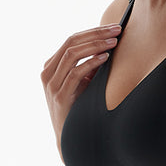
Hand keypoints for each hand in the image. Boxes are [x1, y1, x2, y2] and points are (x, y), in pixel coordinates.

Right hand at [41, 24, 120, 151]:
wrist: (70, 138)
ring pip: (71, 54)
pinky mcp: (59, 96)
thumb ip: (89, 66)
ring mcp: (51, 84)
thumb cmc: (79, 108)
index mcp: (51, 66)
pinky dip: (91, 63)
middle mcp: (48, 73)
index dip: (93, 31)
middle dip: (96, 34)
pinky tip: (105, 58)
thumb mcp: (83, 83)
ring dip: (95, 45)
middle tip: (117, 30)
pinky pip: (75, 73)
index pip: (71, 40)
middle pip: (71, 42)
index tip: (113, 27)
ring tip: (114, 42)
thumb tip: (109, 46)